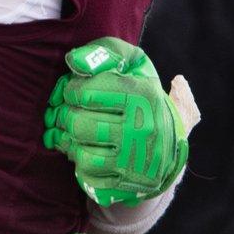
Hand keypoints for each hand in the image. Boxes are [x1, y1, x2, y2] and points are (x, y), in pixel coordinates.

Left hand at [43, 38, 195, 206]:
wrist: (169, 143)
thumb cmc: (141, 96)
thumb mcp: (133, 65)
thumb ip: (105, 52)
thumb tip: (74, 61)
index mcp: (142, 95)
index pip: (85, 92)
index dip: (70, 90)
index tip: (74, 91)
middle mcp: (142, 128)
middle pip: (78, 124)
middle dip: (64, 116)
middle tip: (67, 112)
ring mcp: (136, 158)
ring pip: (81, 152)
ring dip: (69, 141)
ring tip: (73, 131)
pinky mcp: (129, 181)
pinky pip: (88, 174)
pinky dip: (79, 162)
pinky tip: (85, 149)